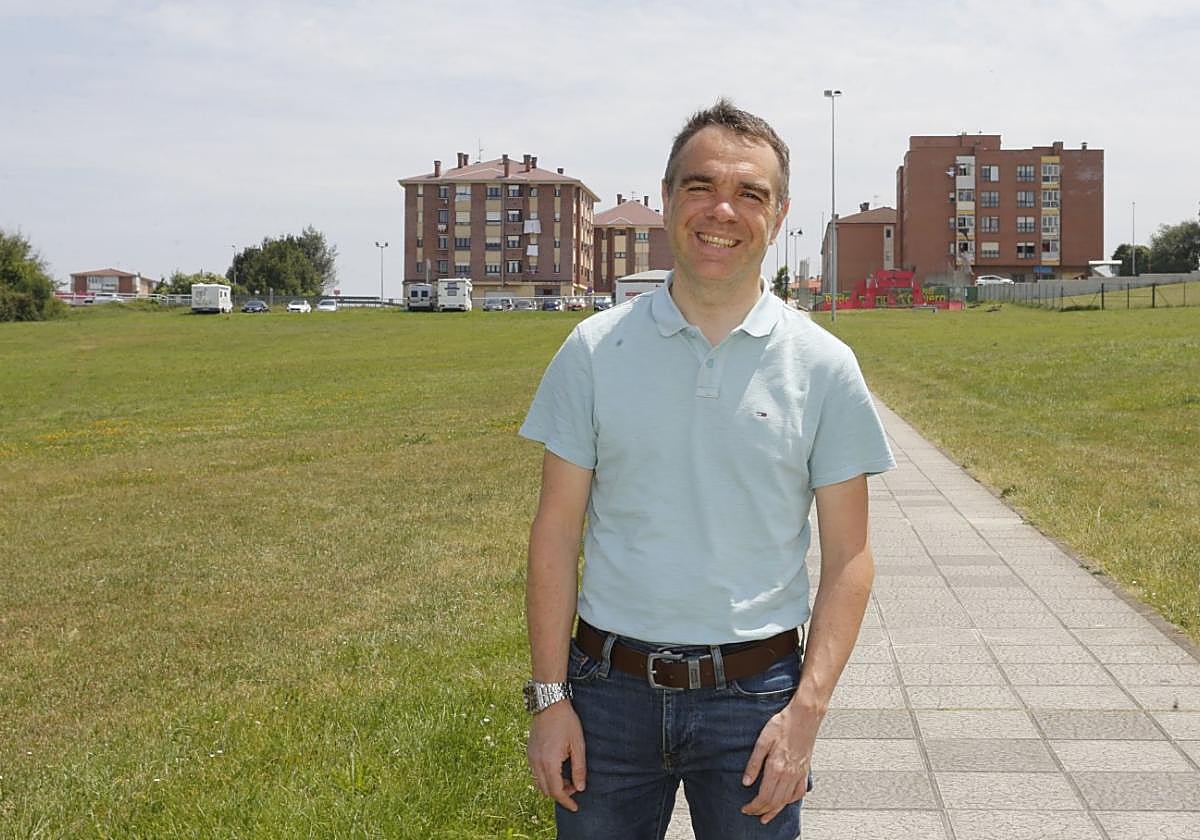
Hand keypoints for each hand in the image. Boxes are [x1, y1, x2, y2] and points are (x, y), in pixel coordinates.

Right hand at [527, 700, 585, 811]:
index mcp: (549, 762)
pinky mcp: (529, 751)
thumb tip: (580, 788)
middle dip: (560, 794)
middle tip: (575, 786)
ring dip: (552, 786)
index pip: (556, 791)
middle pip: (546, 790)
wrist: (549, 703)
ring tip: (567, 777)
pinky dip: (546, 777)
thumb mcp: (578, 745)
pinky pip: (535, 772)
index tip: (575, 807)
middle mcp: (536, 762)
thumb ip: (579, 768)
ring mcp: (531, 757)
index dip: (566, 802)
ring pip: (539, 783)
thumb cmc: (566, 722)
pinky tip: (557, 768)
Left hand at [740, 703, 817, 823]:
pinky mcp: (805, 771)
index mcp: (776, 767)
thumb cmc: (782, 725)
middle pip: (774, 802)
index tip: (745, 809)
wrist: (804, 717)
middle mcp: (789, 774)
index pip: (764, 796)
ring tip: (766, 816)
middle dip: (761, 811)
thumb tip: (746, 782)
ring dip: (775, 811)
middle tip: (751, 814)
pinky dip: (790, 801)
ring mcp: (798, 774)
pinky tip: (784, 802)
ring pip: (786, 801)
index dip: (753, 806)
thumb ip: (753, 763)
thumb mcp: (762, 741)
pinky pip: (799, 793)